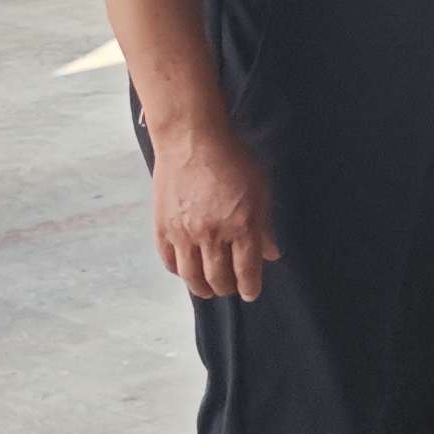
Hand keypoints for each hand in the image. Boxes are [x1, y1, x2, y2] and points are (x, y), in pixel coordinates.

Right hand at [152, 120, 280, 302]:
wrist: (191, 139)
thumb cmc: (233, 159)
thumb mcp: (260, 189)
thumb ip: (265, 225)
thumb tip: (271, 254)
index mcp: (241, 225)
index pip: (246, 270)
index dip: (250, 287)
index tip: (251, 293)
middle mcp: (211, 234)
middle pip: (218, 278)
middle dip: (227, 288)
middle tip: (230, 288)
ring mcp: (184, 233)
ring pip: (191, 276)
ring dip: (202, 288)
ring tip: (208, 289)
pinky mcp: (162, 227)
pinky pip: (169, 261)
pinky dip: (179, 271)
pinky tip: (186, 271)